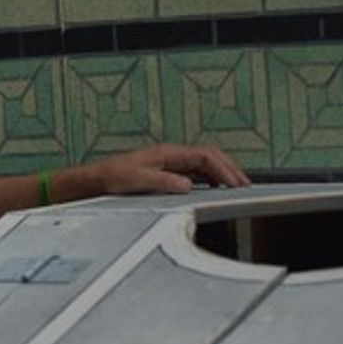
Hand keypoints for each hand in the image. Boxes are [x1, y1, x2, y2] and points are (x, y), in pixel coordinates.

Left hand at [81, 143, 250, 196]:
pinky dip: (210, 180)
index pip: (205, 156)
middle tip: (246, 185)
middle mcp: (171, 156)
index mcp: (167, 153)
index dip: (223, 169)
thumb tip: (188, 186)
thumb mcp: (137, 180)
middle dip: (230, 169)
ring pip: (204, 165)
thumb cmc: (112, 177)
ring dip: (222, 175)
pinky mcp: (166, 173)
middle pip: (209, 158)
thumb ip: (163, 182)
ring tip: (237, 188)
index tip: (236, 183)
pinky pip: (195, 174)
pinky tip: (216, 190)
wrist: (96, 180)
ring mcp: (169, 164)